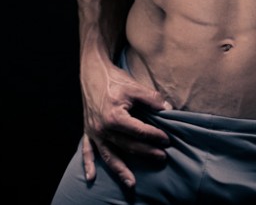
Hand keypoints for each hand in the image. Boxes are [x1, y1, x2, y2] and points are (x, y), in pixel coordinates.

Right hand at [80, 60, 171, 187]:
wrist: (93, 71)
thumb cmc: (115, 79)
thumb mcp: (135, 86)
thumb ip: (152, 99)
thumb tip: (168, 109)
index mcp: (114, 116)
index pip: (139, 131)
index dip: (155, 136)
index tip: (167, 139)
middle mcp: (102, 128)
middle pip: (127, 146)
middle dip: (146, 152)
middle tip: (162, 157)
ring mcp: (94, 131)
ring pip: (109, 155)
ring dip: (121, 170)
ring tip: (132, 183)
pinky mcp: (88, 131)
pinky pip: (87, 151)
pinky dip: (88, 164)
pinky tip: (92, 177)